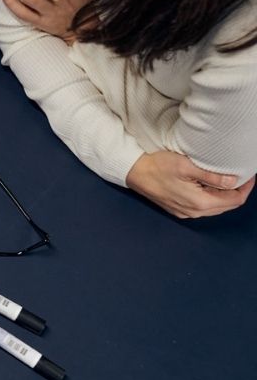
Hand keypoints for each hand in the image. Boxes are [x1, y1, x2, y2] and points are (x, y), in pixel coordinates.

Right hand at [126, 151, 253, 218]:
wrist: (134, 172)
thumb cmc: (157, 166)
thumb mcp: (186, 166)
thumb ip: (211, 176)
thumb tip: (233, 181)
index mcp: (199, 202)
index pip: (234, 200)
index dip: (246, 188)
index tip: (249, 175)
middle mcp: (194, 212)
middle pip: (227, 206)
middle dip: (237, 192)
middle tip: (241, 175)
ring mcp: (185, 213)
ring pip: (216, 208)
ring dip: (225, 196)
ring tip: (228, 180)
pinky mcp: (178, 210)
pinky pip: (203, 208)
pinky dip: (212, 199)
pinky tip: (210, 187)